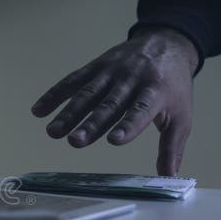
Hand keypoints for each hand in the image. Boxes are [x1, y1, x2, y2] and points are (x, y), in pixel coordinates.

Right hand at [31, 27, 198, 175]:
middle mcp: (131, 80)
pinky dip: (54, 95)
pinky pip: (72, 81)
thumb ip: (171, 146)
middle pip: (109, 104)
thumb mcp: (181, 114)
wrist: (166, 42)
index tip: (115, 140)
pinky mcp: (95, 66)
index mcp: (156, 91)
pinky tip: (39, 110)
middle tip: (76, 142)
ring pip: (87, 94)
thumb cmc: (172, 86)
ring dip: (68, 113)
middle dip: (91, 123)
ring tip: (53, 132)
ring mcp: (111, 72)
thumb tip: (169, 177)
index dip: (128, 125)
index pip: (141, 110)